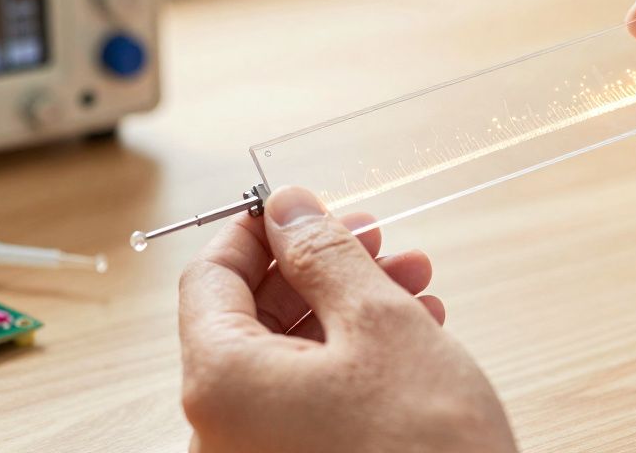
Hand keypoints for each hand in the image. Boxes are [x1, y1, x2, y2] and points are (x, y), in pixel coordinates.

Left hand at [178, 186, 516, 452]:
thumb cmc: (425, 450)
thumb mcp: (382, 325)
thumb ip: (326, 254)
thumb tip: (289, 209)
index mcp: (220, 383)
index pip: (210, 277)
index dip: (258, 231)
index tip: (301, 206)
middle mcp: (221, 430)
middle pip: (253, 317)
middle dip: (322, 268)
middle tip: (379, 240)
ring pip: (290, 357)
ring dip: (350, 308)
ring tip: (414, 283)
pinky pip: (308, 401)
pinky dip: (354, 360)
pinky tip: (413, 335)